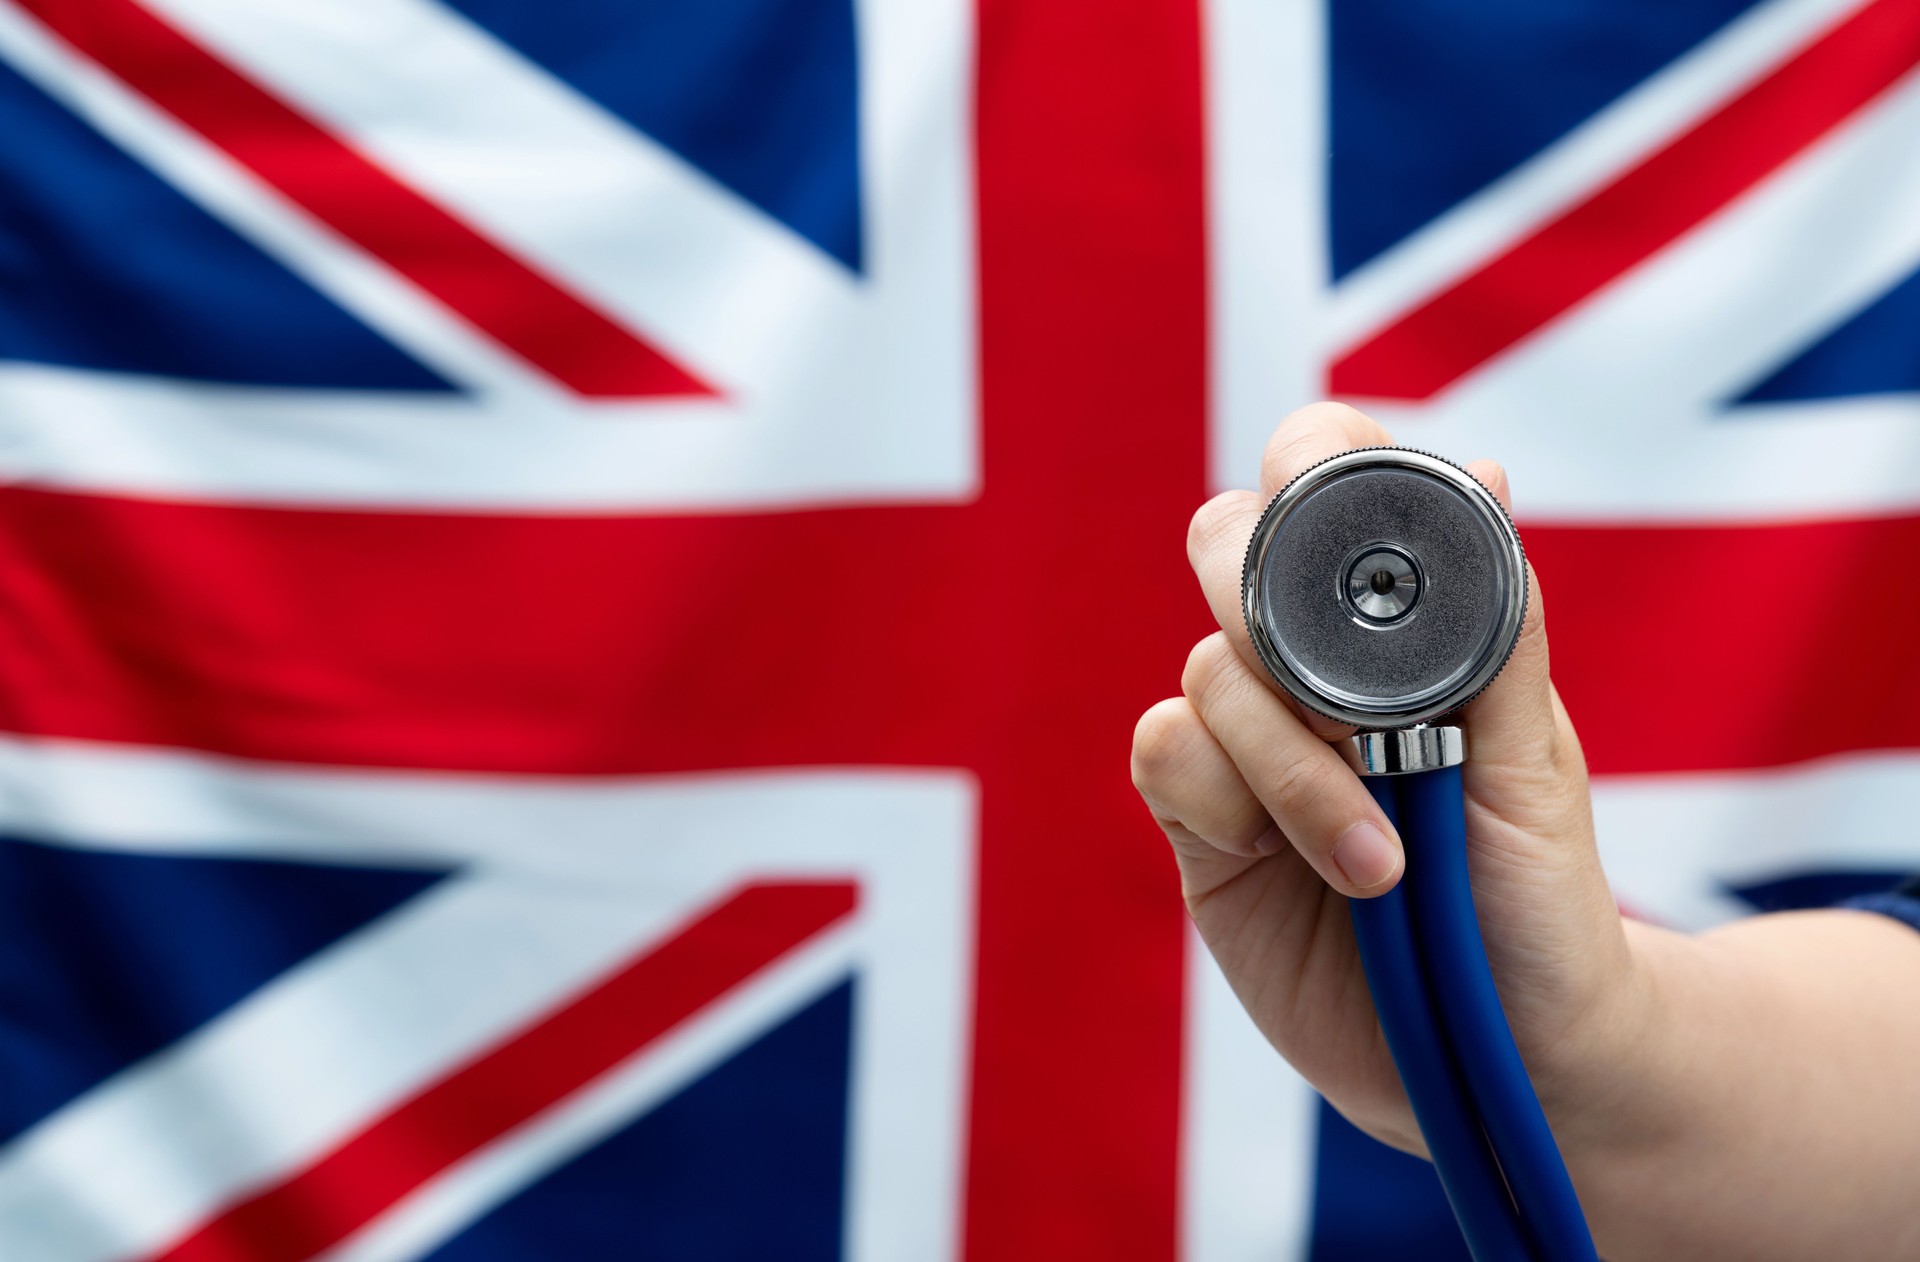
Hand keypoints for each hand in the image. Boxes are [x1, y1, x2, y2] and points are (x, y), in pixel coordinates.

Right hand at [1130, 402, 1636, 1154]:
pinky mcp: (1198, 821)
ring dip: (1292, 763)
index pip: (1322, 481)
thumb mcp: (1535, 761)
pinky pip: (1164, 754)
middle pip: (1226, 542)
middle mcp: (1305, 663)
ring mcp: (1245, 739)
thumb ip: (1491, 630)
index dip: (1311, 468)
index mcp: (1396, 623)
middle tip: (1348, 709)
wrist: (1506, 1048)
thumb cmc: (1538, 893)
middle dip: (1273, 610)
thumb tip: (1480, 474)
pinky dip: (1231, 800)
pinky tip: (1307, 864)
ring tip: (1380, 855)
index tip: (1339, 520)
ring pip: (1207, 669)